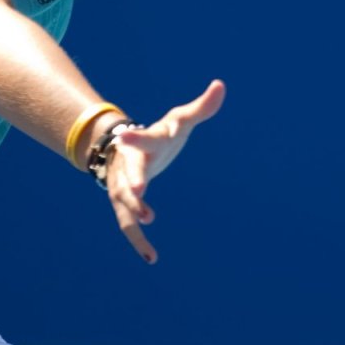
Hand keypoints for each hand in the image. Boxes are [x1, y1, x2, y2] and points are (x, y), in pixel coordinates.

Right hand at [104, 79, 225, 263]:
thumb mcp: (179, 121)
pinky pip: (127, 225)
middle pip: (129, 172)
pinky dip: (137, 242)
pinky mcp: (124, 204)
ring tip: (150, 222)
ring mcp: (123, 184)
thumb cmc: (160, 134)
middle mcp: (130, 164)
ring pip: (124, 202)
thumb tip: (221, 85)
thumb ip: (200, 107)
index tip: (124, 137)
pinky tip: (152, 258)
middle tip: (138, 190)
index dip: (134, 138)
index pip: (140, 139)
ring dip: (134, 213)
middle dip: (132, 181)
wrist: (124, 148)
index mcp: (145, 142)